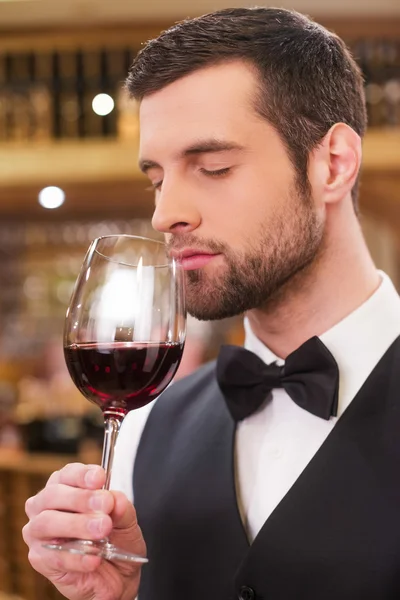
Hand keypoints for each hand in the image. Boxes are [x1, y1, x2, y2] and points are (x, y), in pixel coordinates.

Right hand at [23, 463, 145, 599]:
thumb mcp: (126, 521)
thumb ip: (121, 508)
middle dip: (80, 498)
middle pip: (53, 494)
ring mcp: (38, 533)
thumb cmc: (116, 539)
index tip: (100, 478)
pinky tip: (95, 558)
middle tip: (105, 505)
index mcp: (66, 488)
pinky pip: (54, 556)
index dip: (82, 474)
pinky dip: (77, 557)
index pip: (68, 474)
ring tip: (102, 529)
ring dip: (76, 524)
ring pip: (47, 523)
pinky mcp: (40, 559)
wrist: (118, 575)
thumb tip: (114, 499)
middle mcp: (46, 506)